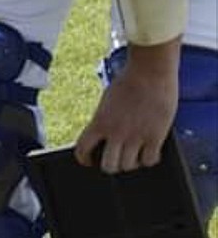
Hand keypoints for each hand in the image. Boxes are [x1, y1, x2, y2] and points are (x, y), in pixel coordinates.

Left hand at [74, 42, 178, 173]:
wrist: (150, 71)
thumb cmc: (130, 80)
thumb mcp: (108, 100)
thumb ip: (105, 119)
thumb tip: (105, 136)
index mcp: (99, 121)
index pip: (83, 149)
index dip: (84, 159)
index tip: (89, 161)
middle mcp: (116, 132)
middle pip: (109, 166)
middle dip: (111, 165)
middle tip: (116, 159)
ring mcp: (136, 136)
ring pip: (129, 166)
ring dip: (131, 163)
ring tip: (134, 155)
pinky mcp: (155, 137)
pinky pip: (149, 160)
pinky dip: (149, 159)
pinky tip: (149, 151)